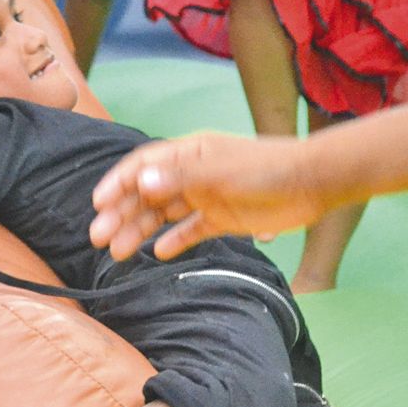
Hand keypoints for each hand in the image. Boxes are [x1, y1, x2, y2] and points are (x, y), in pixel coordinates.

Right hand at [89, 131, 327, 261]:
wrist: (310, 183)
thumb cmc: (264, 169)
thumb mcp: (219, 171)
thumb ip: (180, 177)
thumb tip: (139, 182)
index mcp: (187, 153)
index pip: (142, 166)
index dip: (117, 183)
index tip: (97, 204)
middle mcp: (192, 174)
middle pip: (147, 194)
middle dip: (121, 214)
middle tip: (98, 238)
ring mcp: (207, 196)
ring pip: (164, 215)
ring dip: (140, 231)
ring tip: (118, 253)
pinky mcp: (223, 218)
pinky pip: (191, 230)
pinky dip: (174, 241)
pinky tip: (158, 253)